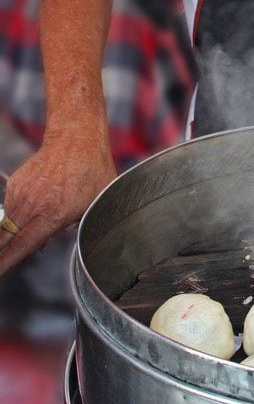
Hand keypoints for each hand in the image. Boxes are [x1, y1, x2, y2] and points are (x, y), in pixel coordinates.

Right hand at [0, 131, 115, 274]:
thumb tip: (71, 244)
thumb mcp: (95, 205)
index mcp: (53, 215)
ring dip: (9, 235)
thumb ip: (82, 228)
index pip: (22, 246)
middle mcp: (32, 205)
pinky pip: (9, 207)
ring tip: (29, 232)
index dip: (6, 263)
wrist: (76, 140)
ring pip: (5, 224)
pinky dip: (15, 216)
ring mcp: (21, 193)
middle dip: (0, 253)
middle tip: (2, 262)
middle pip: (5, 238)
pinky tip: (33, 211)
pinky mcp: (15, 183)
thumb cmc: (92, 172)